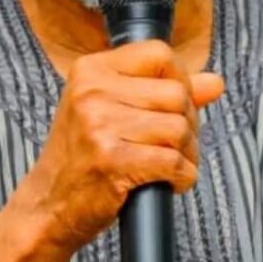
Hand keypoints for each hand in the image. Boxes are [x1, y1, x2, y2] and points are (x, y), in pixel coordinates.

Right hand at [20, 40, 223, 254]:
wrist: (47, 207)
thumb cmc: (82, 160)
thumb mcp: (112, 113)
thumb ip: (163, 92)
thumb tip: (215, 82)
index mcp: (90, 71)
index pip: (159, 53)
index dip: (181, 80)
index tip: (175, 107)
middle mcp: (92, 92)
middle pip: (176, 93)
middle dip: (188, 124)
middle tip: (172, 146)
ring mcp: (99, 126)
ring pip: (179, 128)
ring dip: (186, 154)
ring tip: (168, 166)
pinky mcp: (112, 162)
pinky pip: (174, 162)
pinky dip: (182, 177)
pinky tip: (167, 183)